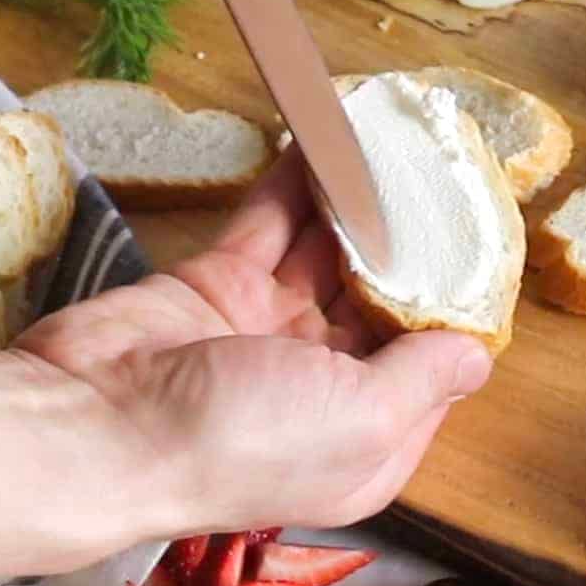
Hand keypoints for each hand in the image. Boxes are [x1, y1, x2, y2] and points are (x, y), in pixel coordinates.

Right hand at [0, 151, 490, 576]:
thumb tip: (477, 358)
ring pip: (326, 254)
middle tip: (443, 181)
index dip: (454, 312)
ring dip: (356, 205)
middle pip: (379, 301)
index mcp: (364, 432)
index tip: (484, 252)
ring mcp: (270, 328)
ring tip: (392, 149)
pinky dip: (297, 187)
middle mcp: (323, 382)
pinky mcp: (222, 284)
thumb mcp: (361, 423)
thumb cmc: (244, 439)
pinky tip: (326, 145)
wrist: (100, 422)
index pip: (427, 366)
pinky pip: (271, 225)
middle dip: (410, 247)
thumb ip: (424, 382)